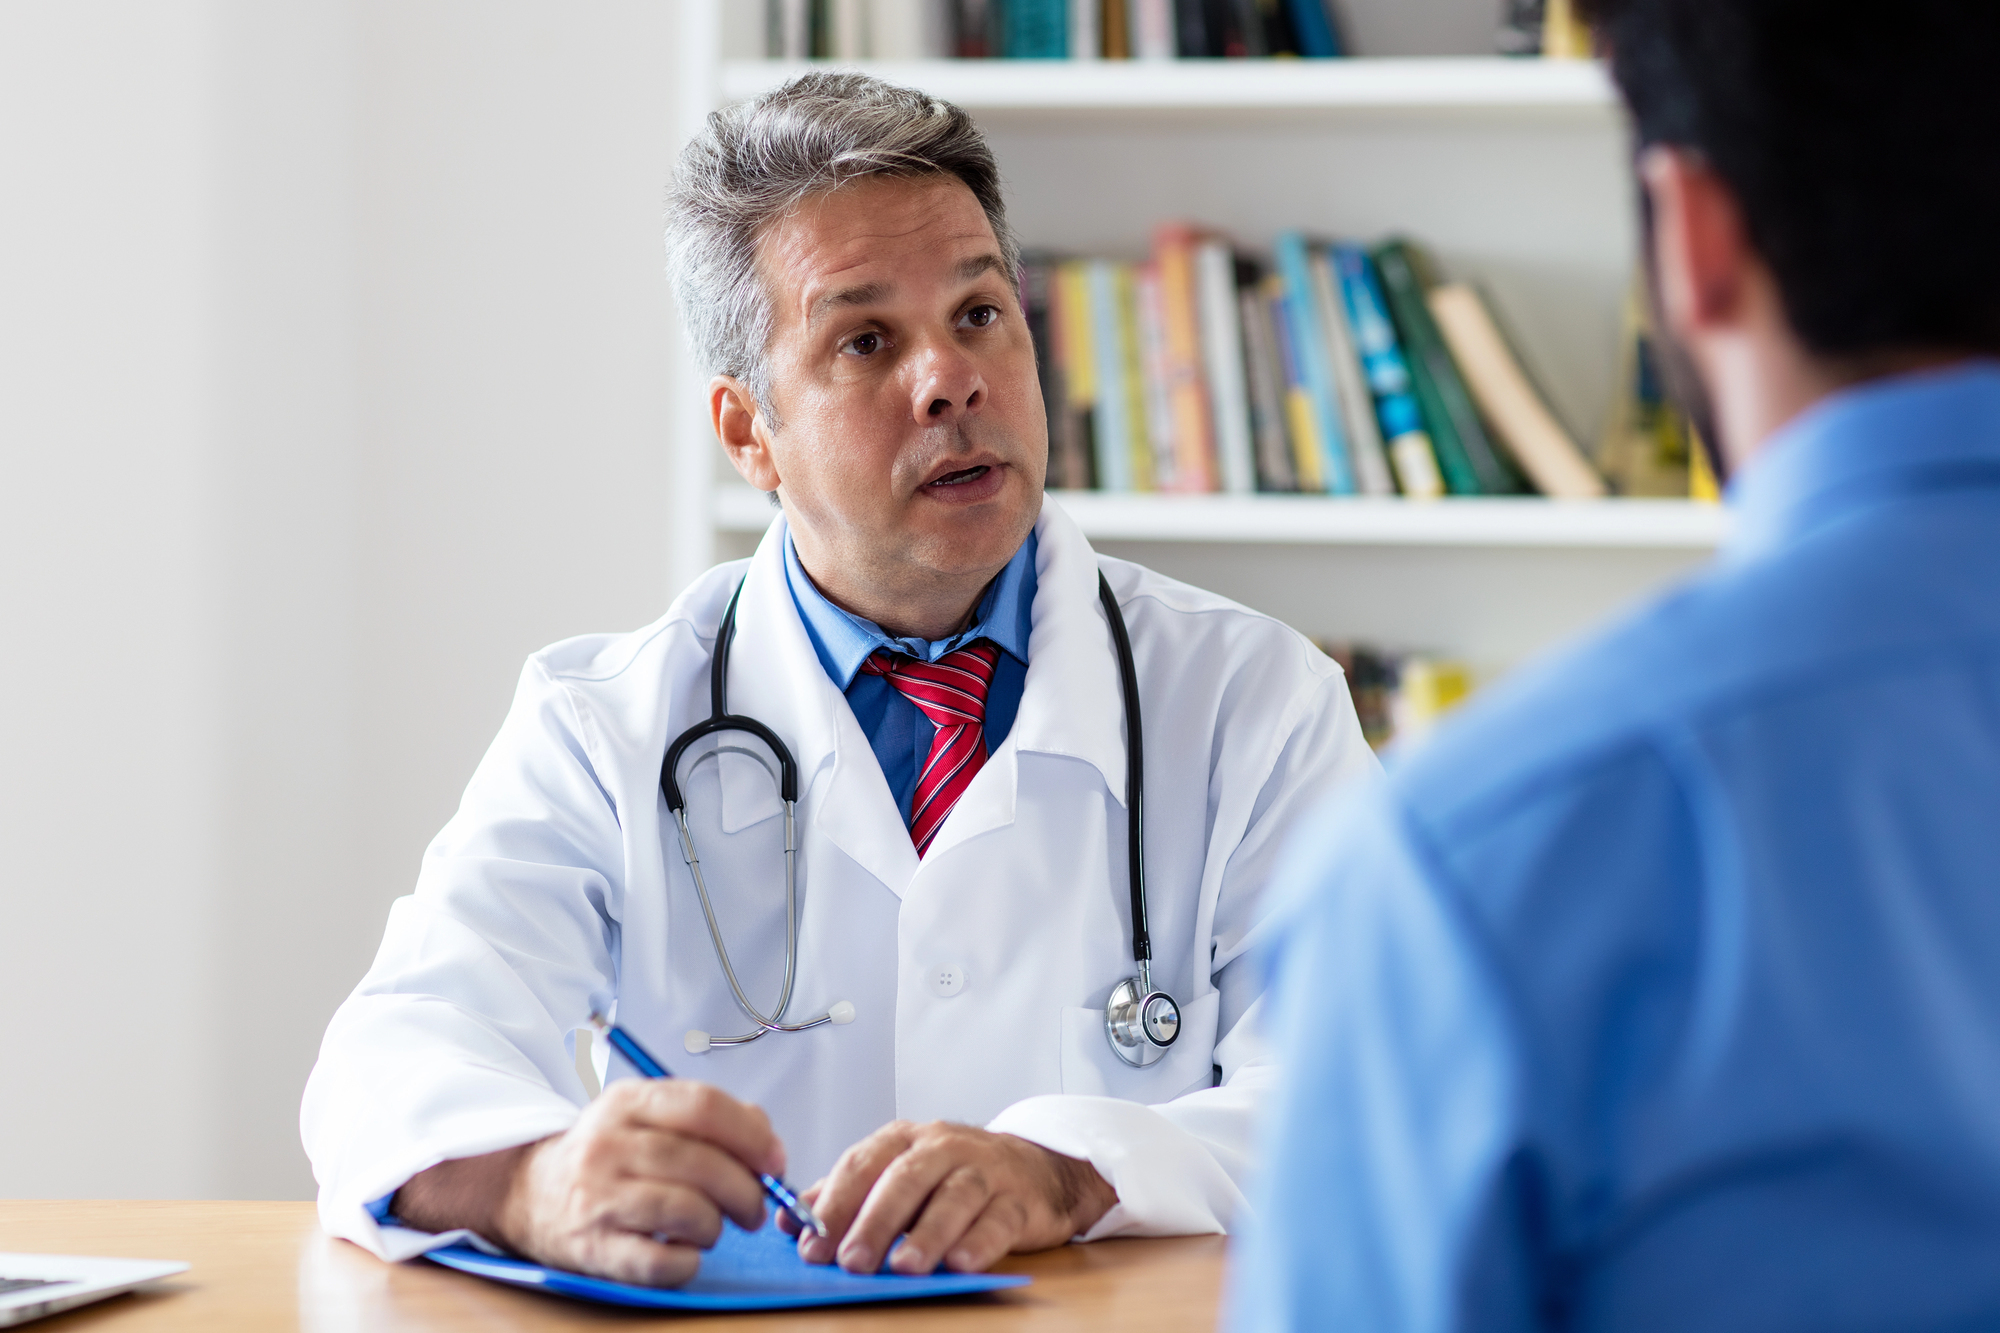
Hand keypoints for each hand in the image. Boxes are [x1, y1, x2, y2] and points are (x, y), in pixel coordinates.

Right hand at [392, 1080, 782, 1286]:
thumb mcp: (647, 1116)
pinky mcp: (592, 1247)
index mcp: (628, 1102)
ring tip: (715, 1228)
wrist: (526, 1193)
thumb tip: (766, 1139)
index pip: (703, 1106)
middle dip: (746, 1190)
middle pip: (701, 1162)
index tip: (774, 1160)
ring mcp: (598, 1196)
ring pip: (686, 1209)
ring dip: (717, 1225)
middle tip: (756, 1208)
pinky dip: (688, 1262)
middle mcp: (609, 1144)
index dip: (751, 1136)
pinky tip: (687, 1253)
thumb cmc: (607, 1156)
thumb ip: (708, 1118)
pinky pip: (660, 1261)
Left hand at [780, 1121, 1116, 1274]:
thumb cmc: (952, 1174)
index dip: (834, 1205)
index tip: (810, 1245)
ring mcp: (985, 1170)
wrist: (1035, 1167)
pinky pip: (1000, 1219)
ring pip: (954, 1196)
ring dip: (928, 1233)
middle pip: (905, 1178)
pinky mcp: (1019, 1199)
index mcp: (904, 1139)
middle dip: (875, 1221)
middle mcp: (944, 1147)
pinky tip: (960, 1264)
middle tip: (851, 1261)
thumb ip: (847, 1193)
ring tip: (905, 1267)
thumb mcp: (896, 1173)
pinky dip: (980, 1242)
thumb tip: (790, 1218)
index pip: (861, 1165)